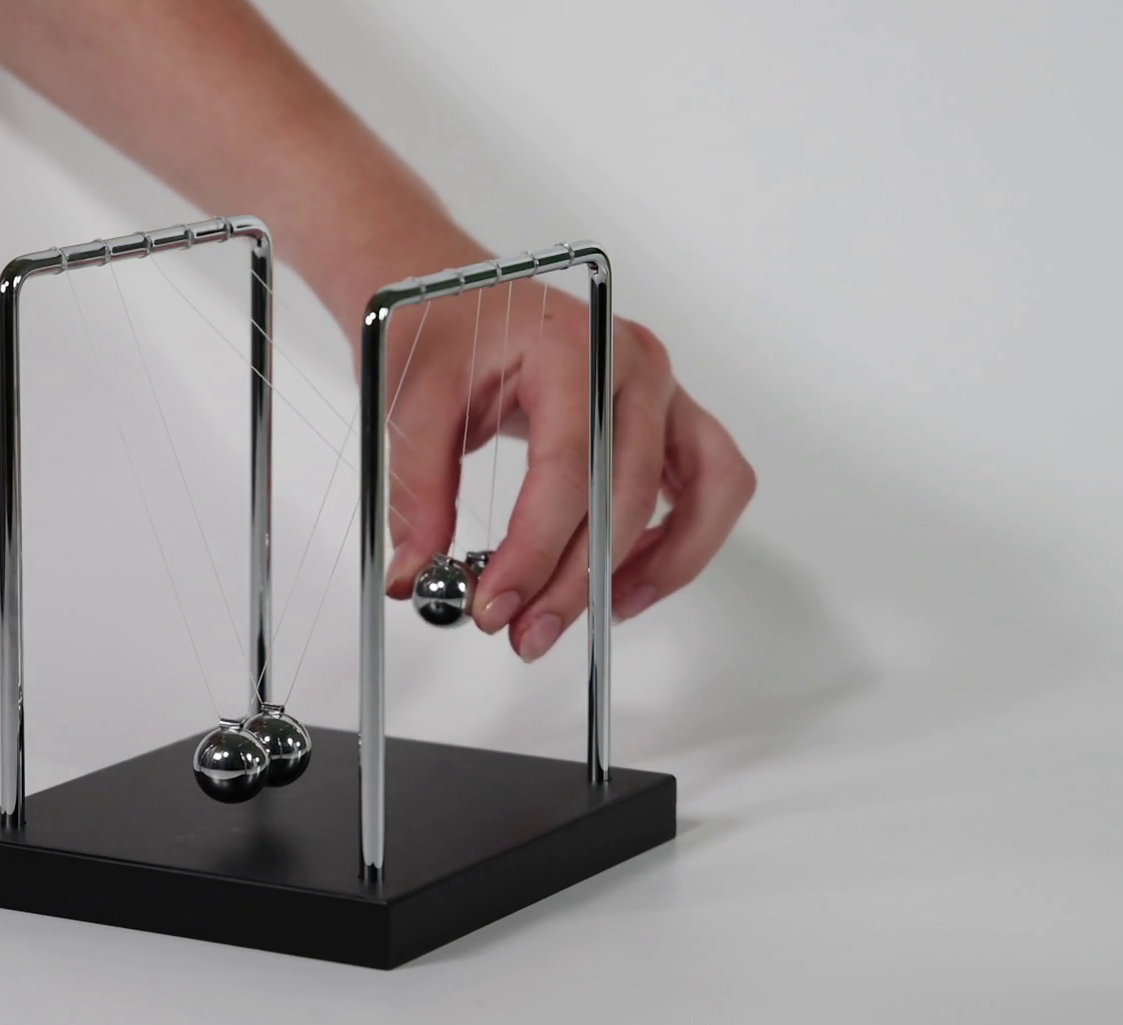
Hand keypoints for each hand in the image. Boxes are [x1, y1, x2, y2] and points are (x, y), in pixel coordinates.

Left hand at [377, 278, 755, 661]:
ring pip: (700, 495)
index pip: (568, 467)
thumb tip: (414, 577)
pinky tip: (625, 588)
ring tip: (583, 622)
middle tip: (522, 634)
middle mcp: (632, 362)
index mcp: (570, 343)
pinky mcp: (670, 417)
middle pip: (626, 495)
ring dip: (650, 574)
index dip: (535, 550)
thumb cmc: (439, 327)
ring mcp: (662, 388)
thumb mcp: (409, 402)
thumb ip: (416, 493)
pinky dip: (681, 545)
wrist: (452, 293)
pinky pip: (713, 488)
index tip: (493, 605)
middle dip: (577, 582)